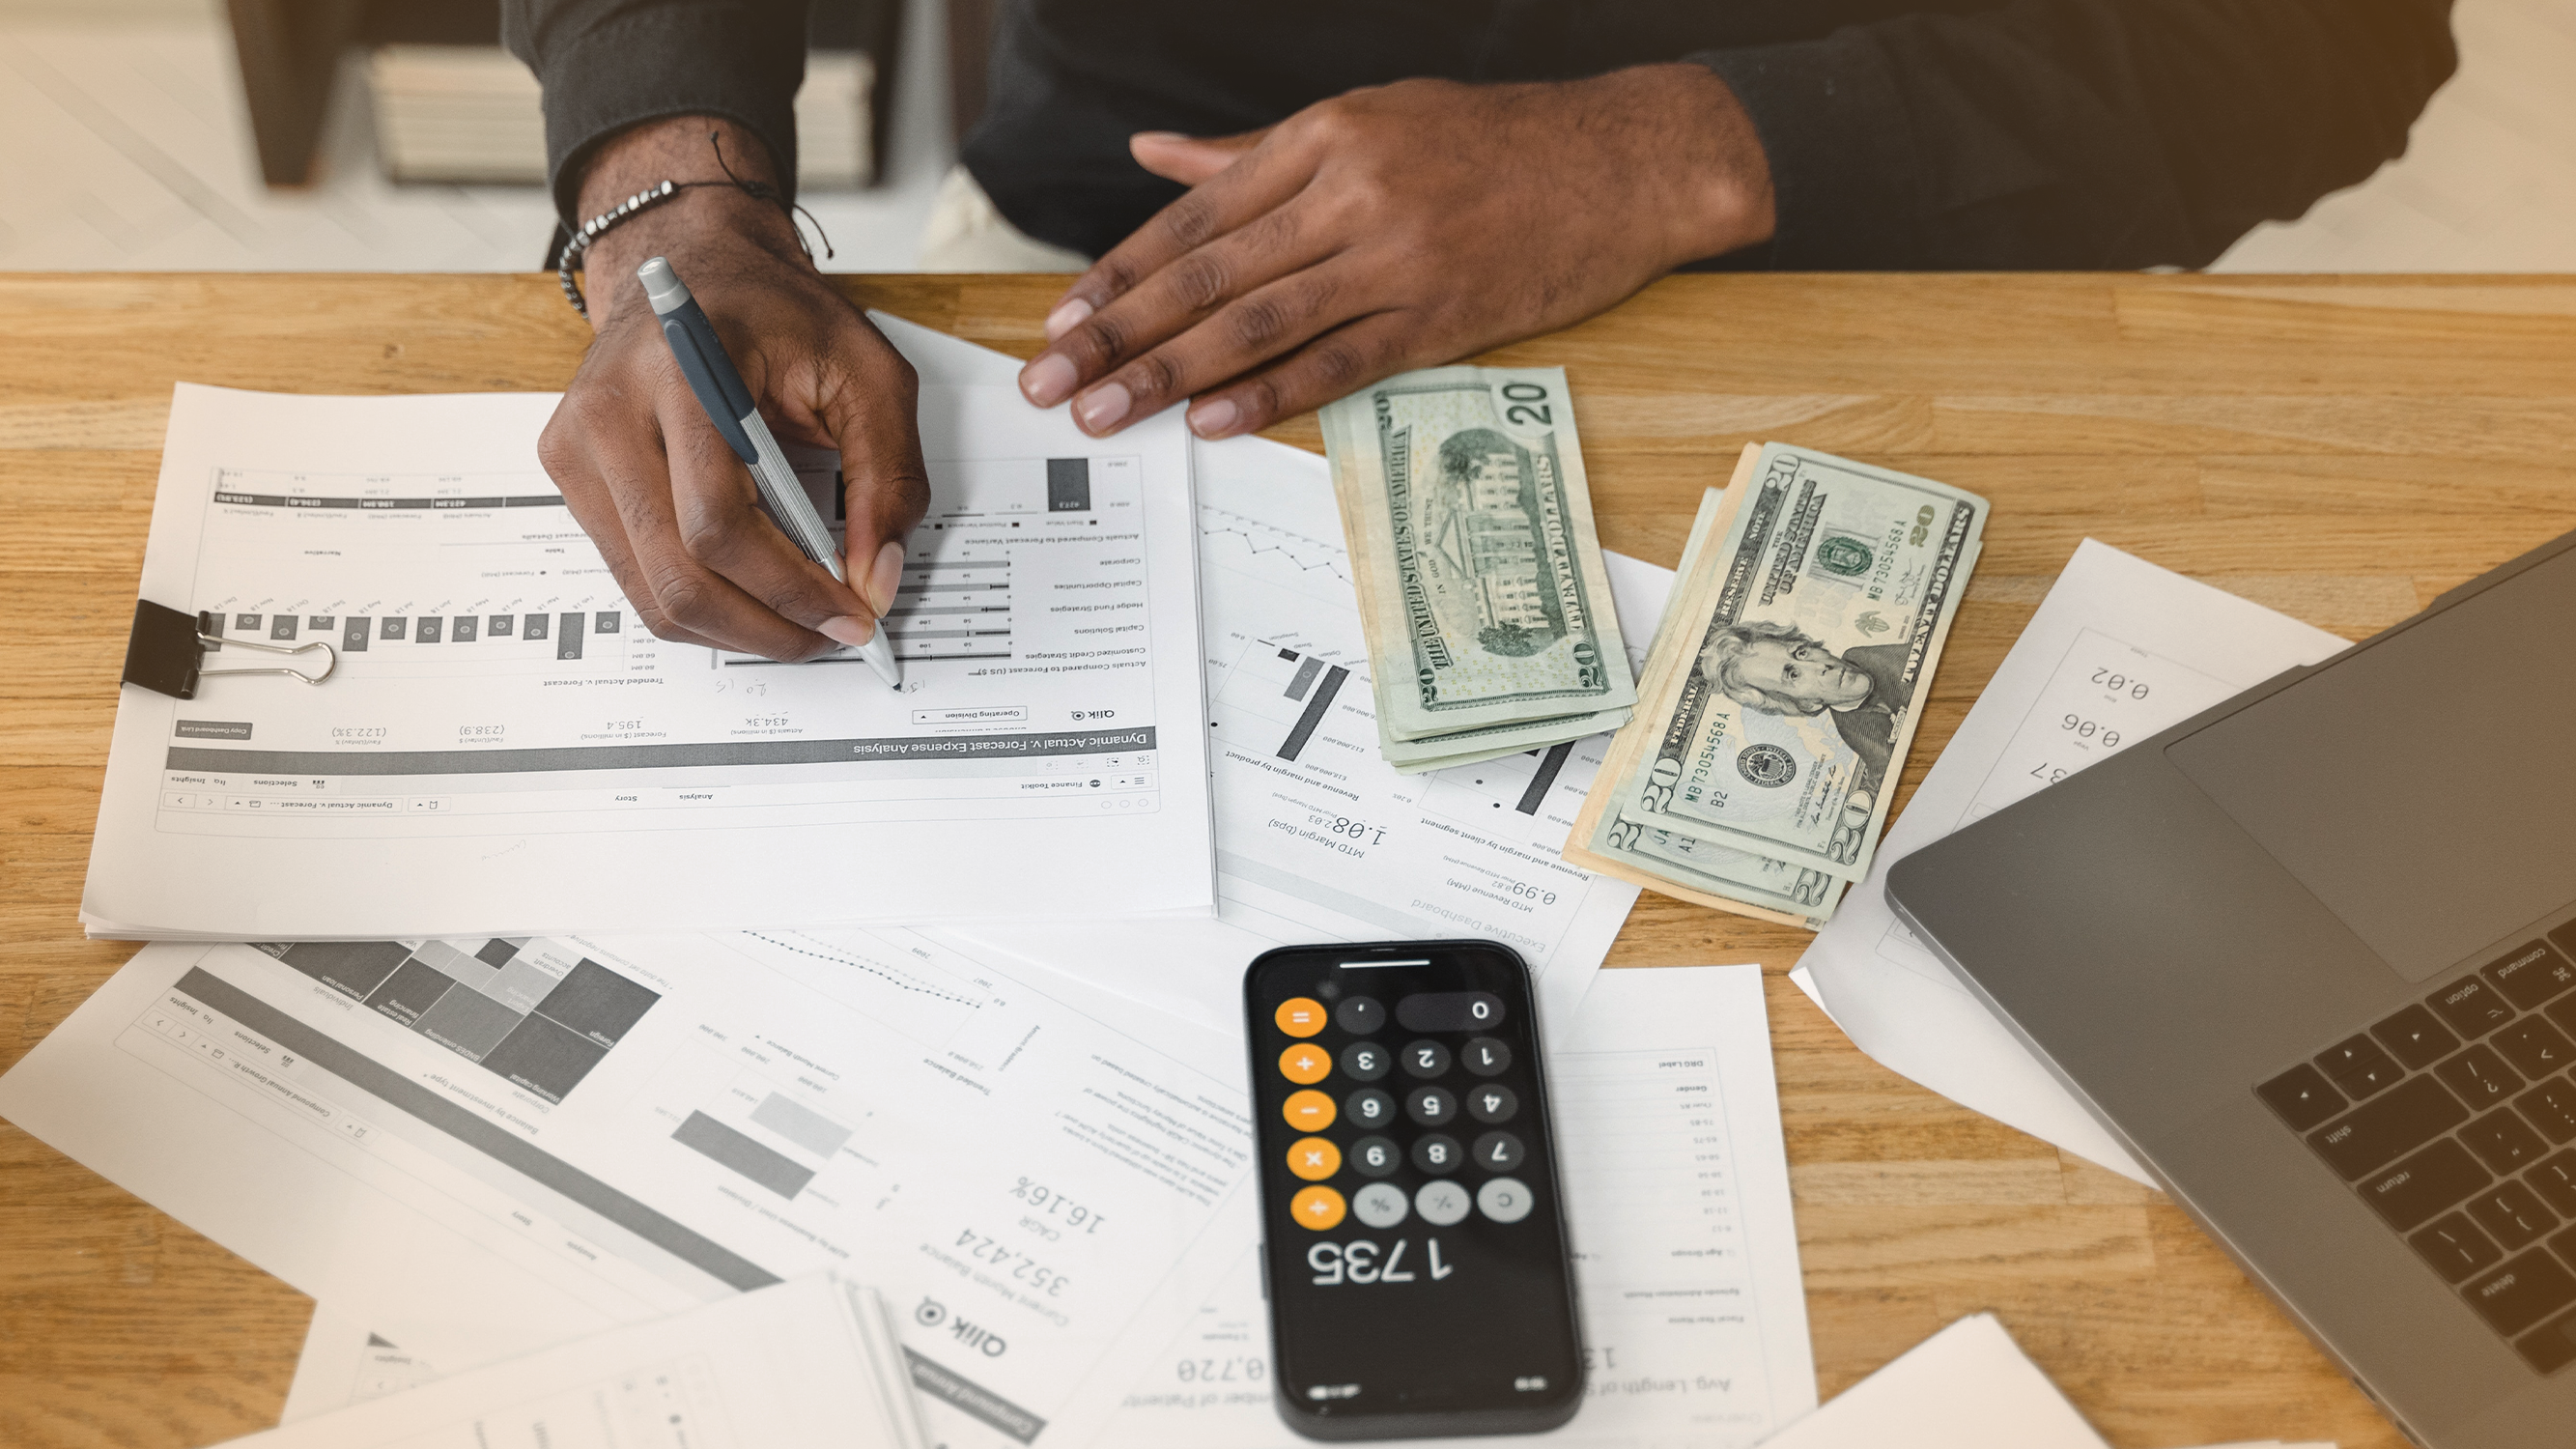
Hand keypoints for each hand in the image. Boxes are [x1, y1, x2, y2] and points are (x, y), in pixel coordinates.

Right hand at [540, 117, 929, 660]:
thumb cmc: (778, 313)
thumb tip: (874, 581)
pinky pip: (634, 575)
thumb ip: (888, 479)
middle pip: (678, 574)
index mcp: (681, 371)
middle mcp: (610, 411)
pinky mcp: (570, 473)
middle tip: (830, 634)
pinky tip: (751, 594)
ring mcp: (577, 446)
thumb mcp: (869, 375)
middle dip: (766, 625)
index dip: (790, 587)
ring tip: (797, 622)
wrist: (695, 264)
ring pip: (650, 591)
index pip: (718, 522)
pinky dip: (699, 603)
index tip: (851, 614)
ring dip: (734, 629)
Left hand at [1016, 64, 1773, 439]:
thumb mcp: (1371, 118)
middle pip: (1209, 272)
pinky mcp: (1444, 317)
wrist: (1624, 161)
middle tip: (1051, 381)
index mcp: (1324, 137)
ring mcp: (1397, 257)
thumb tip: (1155, 154)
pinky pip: (1342, 362)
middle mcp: (1351, 193)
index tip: (1062, 317)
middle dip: (1119, 332)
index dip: (1120, 272)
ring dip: (1171, 373)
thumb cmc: (1495, 140)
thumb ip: (1255, 152)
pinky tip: (1214, 422)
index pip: (1195, 215)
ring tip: (1106, 412)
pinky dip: (1273, 394)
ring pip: (1260, 321)